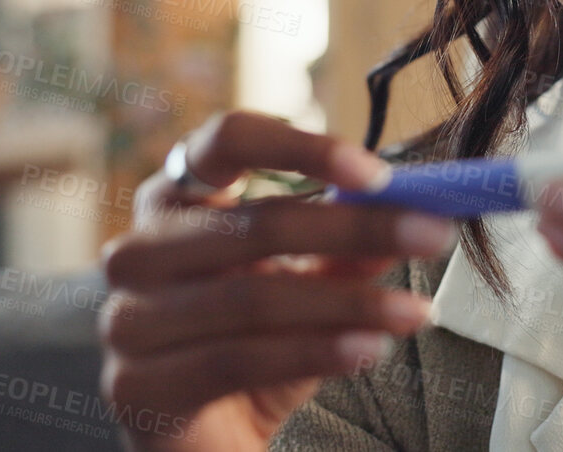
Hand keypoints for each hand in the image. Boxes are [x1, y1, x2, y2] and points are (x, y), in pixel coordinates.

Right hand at [96, 110, 458, 450]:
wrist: (203, 444)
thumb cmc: (252, 347)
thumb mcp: (308, 289)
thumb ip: (348, 248)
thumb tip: (413, 209)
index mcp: (175, 198)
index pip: (226, 142)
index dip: (300, 149)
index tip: (376, 173)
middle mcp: (138, 250)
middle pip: (254, 223)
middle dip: (357, 228)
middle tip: (434, 235)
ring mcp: (128, 319)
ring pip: (252, 297)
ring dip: (349, 303)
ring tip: (416, 312)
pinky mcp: (135, 386)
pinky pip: (236, 358)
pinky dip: (312, 351)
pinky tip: (367, 351)